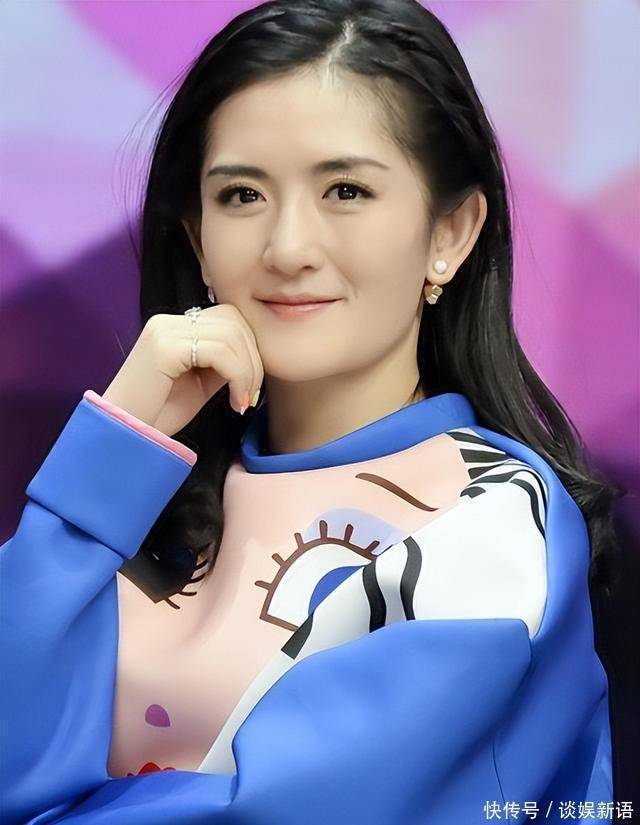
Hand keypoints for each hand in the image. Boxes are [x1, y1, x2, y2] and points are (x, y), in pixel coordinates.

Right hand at [102, 304, 263, 436]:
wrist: (125, 435)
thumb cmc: (159, 414)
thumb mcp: (201, 382)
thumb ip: (223, 362)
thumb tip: (256, 356)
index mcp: (175, 326)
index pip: (229, 318)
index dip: (250, 349)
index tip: (249, 386)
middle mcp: (168, 321)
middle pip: (234, 320)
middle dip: (253, 360)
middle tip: (249, 395)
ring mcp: (164, 331)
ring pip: (231, 335)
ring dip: (248, 371)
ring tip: (241, 401)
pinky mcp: (164, 347)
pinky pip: (219, 352)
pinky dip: (237, 377)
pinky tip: (234, 402)